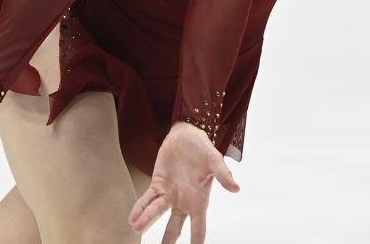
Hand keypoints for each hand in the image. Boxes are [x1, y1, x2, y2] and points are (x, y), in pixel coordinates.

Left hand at [128, 122, 240, 242]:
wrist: (186, 136)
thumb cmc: (202, 149)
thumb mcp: (214, 159)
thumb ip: (223, 174)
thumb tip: (236, 188)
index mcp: (199, 200)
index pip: (199, 227)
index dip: (196, 240)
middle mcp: (183, 202)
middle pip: (175, 226)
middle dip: (168, 240)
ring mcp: (169, 194)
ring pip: (156, 212)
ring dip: (147, 220)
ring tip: (137, 229)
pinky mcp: (157, 185)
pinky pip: (147, 199)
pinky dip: (140, 207)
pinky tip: (133, 217)